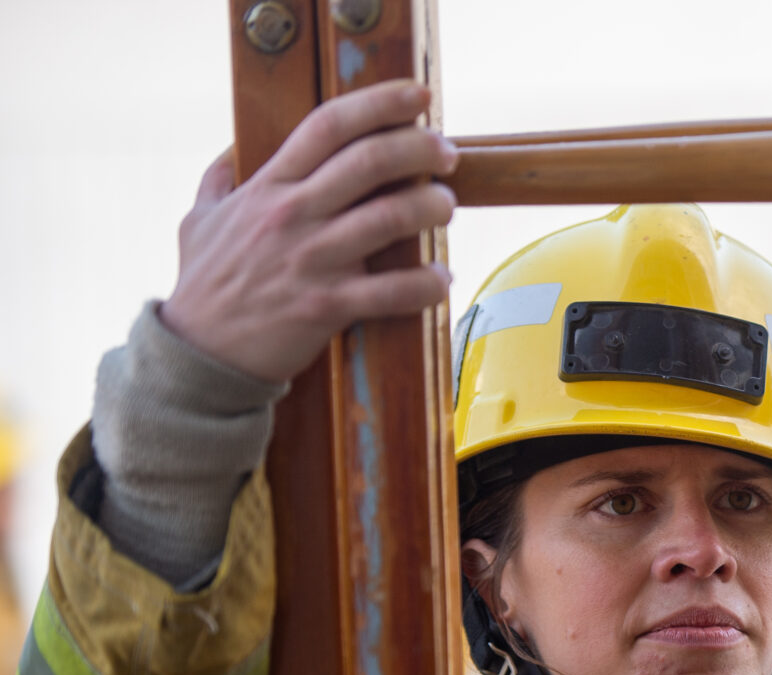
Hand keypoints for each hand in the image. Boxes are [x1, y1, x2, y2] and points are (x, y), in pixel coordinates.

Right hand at [159, 80, 457, 383]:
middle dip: (420, 149)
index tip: (417, 97)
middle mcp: (291, 215)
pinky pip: (393, 292)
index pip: (327, 125)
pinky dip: (428, 283)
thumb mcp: (197, 220)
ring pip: (390, 218)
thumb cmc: (204, 286)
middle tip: (447, 153)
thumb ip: (219, 181)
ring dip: (431, 207)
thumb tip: (233, 153)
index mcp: (267, 186)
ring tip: (445, 206)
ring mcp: (311, 260)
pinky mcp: (327, 307)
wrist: (198, 354)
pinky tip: (442, 278)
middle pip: (370, 161)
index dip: (379, 103)